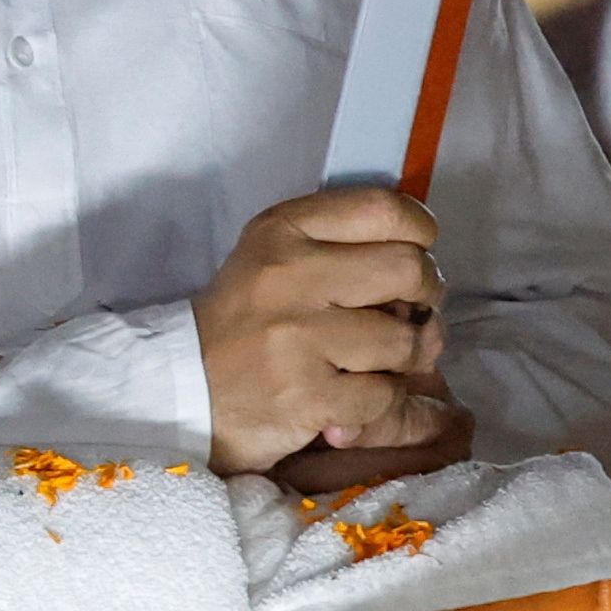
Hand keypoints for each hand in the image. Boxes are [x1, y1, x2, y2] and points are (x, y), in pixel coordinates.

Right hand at [194, 185, 465, 476]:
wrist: (183, 390)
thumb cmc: (242, 320)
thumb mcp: (272, 256)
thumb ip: (337, 243)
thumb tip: (420, 257)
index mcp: (282, 231)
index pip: (382, 209)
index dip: (420, 230)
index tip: (418, 250)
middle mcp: (290, 276)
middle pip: (409, 269)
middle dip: (427, 293)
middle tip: (411, 310)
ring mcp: (299, 338)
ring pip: (406, 339)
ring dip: (411, 355)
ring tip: (388, 359)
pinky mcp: (308, 395)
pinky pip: (385, 395)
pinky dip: (383, 401)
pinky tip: (358, 397)